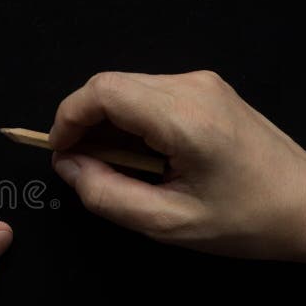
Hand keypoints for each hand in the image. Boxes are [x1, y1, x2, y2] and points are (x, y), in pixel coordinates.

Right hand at [49, 71, 305, 261]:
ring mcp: (202, 83)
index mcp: (184, 118)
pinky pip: (148, 93)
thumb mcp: (167, 223)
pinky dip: (129, 120)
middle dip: (82, 121)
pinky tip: (139, 154)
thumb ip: (106, 194)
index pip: (102, 92)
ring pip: (126, 88)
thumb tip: (67, 165)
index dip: (67, 118)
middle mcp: (192, 86)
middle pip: (109, 85)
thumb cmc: (246, 221)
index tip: (60, 153)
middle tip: (81, 164)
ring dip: (105, 122)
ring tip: (113, 164)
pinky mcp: (206, 88)